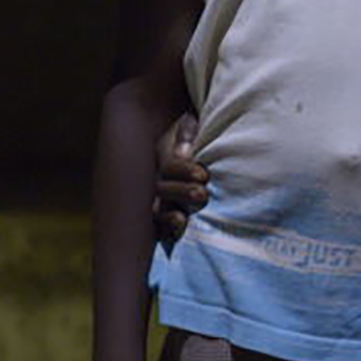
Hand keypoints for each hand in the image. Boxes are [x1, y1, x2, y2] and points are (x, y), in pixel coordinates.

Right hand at [153, 113, 208, 244]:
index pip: (169, 167)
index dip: (184, 170)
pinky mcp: (164, 218)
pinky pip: (158, 227)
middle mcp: (160, 179)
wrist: (197, 146)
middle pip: (162, 190)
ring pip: (157, 210)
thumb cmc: (197, 136)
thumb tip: (185, 153)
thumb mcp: (190, 126)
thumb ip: (187, 135)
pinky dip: (164, 232)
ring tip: (182, 220)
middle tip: (202, 194)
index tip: (203, 175)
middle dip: (181, 192)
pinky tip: (176, 234)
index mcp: (165, 157)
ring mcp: (160, 199)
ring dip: (169, 216)